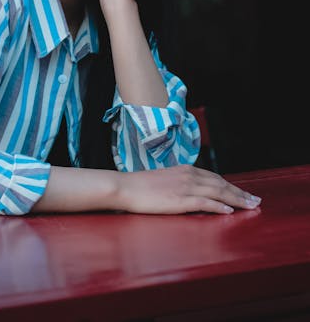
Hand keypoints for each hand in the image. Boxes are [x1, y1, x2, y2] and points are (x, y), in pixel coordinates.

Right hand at [116, 164, 261, 214]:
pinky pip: (204, 202)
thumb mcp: (165, 181)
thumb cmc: (141, 186)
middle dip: (240, 193)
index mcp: (185, 170)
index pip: (215, 177)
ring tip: (250, 206)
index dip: (231, 186)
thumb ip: (180, 184)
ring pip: (217, 192)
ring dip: (236, 199)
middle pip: (221, 184)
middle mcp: (188, 175)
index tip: (244, 193)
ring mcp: (185, 187)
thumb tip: (192, 194)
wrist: (125, 187)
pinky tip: (229, 211)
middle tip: (256, 200)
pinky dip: (219, 205)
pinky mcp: (180, 199)